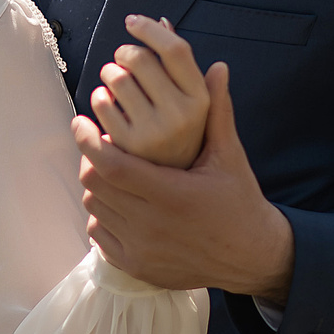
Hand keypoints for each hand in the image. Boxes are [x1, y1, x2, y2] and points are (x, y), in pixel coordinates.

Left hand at [72, 62, 293, 305]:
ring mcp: (142, 249)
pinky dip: (101, 214)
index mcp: (172, 194)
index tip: (81, 121)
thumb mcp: (229, 156)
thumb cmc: (241, 201)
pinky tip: (116, 200)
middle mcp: (152, 224)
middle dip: (90, 158)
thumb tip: (217, 67)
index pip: (112, 165)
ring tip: (107, 167)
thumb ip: (217, 112)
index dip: (89, 141)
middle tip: (96, 141)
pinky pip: (99, 235)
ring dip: (95, 184)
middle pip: (97, 184)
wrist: (252, 256)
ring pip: (95, 208)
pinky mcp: (137, 266)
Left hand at [88, 15, 207, 168]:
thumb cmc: (188, 147)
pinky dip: (99, 98)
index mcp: (201, 101)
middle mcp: (180, 116)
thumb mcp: (203, 111)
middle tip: (123, 62)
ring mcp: (152, 134)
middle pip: (140, 57)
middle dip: (125, 53)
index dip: (150, 28)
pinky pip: (100, 105)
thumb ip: (187, 68)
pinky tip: (107, 106)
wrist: (186, 202)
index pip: (176, 49)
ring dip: (109, 74)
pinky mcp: (126, 149)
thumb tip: (166, 24)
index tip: (132, 21)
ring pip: (116, 77)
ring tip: (115, 85)